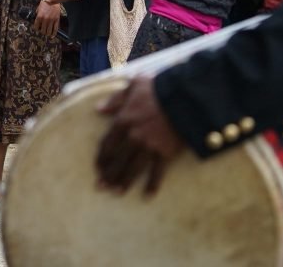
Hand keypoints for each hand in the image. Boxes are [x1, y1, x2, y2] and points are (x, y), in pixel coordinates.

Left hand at [33, 0, 59, 37]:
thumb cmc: (45, 2)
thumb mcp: (38, 8)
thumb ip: (37, 14)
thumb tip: (36, 19)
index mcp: (39, 16)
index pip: (36, 27)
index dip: (36, 29)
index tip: (37, 28)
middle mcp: (45, 19)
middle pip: (42, 31)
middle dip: (42, 32)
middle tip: (42, 30)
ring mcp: (51, 20)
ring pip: (48, 32)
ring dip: (47, 33)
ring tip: (47, 33)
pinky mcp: (56, 20)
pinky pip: (55, 29)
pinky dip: (53, 34)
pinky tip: (52, 35)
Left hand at [95, 76, 184, 195]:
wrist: (185, 96)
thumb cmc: (158, 87)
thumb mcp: (134, 85)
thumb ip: (116, 99)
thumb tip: (99, 109)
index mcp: (123, 120)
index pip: (107, 143)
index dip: (101, 157)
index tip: (97, 167)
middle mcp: (133, 136)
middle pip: (117, 159)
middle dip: (108, 174)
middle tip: (101, 186)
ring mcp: (149, 146)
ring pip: (133, 168)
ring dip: (124, 181)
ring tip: (116, 192)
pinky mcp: (165, 152)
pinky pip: (157, 172)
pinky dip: (152, 184)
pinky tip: (147, 195)